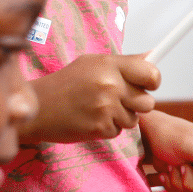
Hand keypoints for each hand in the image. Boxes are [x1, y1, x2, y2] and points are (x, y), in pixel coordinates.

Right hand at [20, 53, 159, 143]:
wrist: (39, 108)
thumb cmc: (65, 84)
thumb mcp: (91, 63)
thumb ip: (122, 64)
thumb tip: (151, 59)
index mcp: (109, 65)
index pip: (151, 73)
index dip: (153, 81)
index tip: (148, 85)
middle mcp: (110, 85)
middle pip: (147, 102)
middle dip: (137, 104)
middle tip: (119, 101)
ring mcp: (105, 108)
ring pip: (133, 119)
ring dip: (121, 118)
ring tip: (99, 110)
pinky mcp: (100, 128)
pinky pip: (118, 131)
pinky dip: (107, 128)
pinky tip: (91, 119)